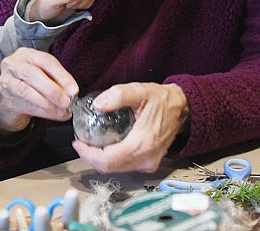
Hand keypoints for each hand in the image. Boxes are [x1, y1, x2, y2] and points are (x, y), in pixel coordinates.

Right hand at [0, 48, 78, 131]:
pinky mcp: (4, 98)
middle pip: (33, 74)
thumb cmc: (30, 85)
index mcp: (27, 54)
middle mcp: (13, 63)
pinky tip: (51, 114)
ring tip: (60, 110)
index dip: (61, 75)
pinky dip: (40, 110)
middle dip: (53, 89)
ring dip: (46, 102)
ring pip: (26, 90)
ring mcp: (6, 80)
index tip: (73, 89)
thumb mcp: (44, 77)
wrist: (10, 101)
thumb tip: (71, 93)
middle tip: (66, 101)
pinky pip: (23, 104)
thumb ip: (57, 82)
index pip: (46, 61)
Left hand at [72, 83, 188, 172]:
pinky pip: (124, 166)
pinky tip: (104, 146)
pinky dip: (111, 159)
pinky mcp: (149, 163)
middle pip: (109, 168)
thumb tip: (98, 104)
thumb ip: (118, 95)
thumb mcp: (139, 90)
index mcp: (142, 143)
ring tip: (89, 143)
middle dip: (90, 157)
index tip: (77, 142)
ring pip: (116, 169)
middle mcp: (146, 158)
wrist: (182, 108)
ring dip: (99, 159)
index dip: (88, 154)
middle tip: (80, 142)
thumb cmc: (161, 100)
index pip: (108, 160)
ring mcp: (149, 163)